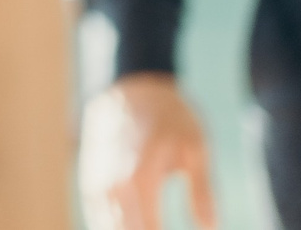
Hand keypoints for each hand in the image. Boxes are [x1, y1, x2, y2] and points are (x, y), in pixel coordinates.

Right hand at [79, 73, 215, 229]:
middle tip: (160, 229)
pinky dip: (106, 223)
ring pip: (102, 223)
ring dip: (121, 229)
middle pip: (121, 229)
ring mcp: (95, 179)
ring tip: (146, 228)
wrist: (130, 86)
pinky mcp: (89, 177)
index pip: (148, 229)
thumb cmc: (170, 116)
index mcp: (139, 177)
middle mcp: (111, 182)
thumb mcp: (197, 148)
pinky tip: (122, 226)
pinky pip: (95, 212)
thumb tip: (211, 228)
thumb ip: (202, 192)